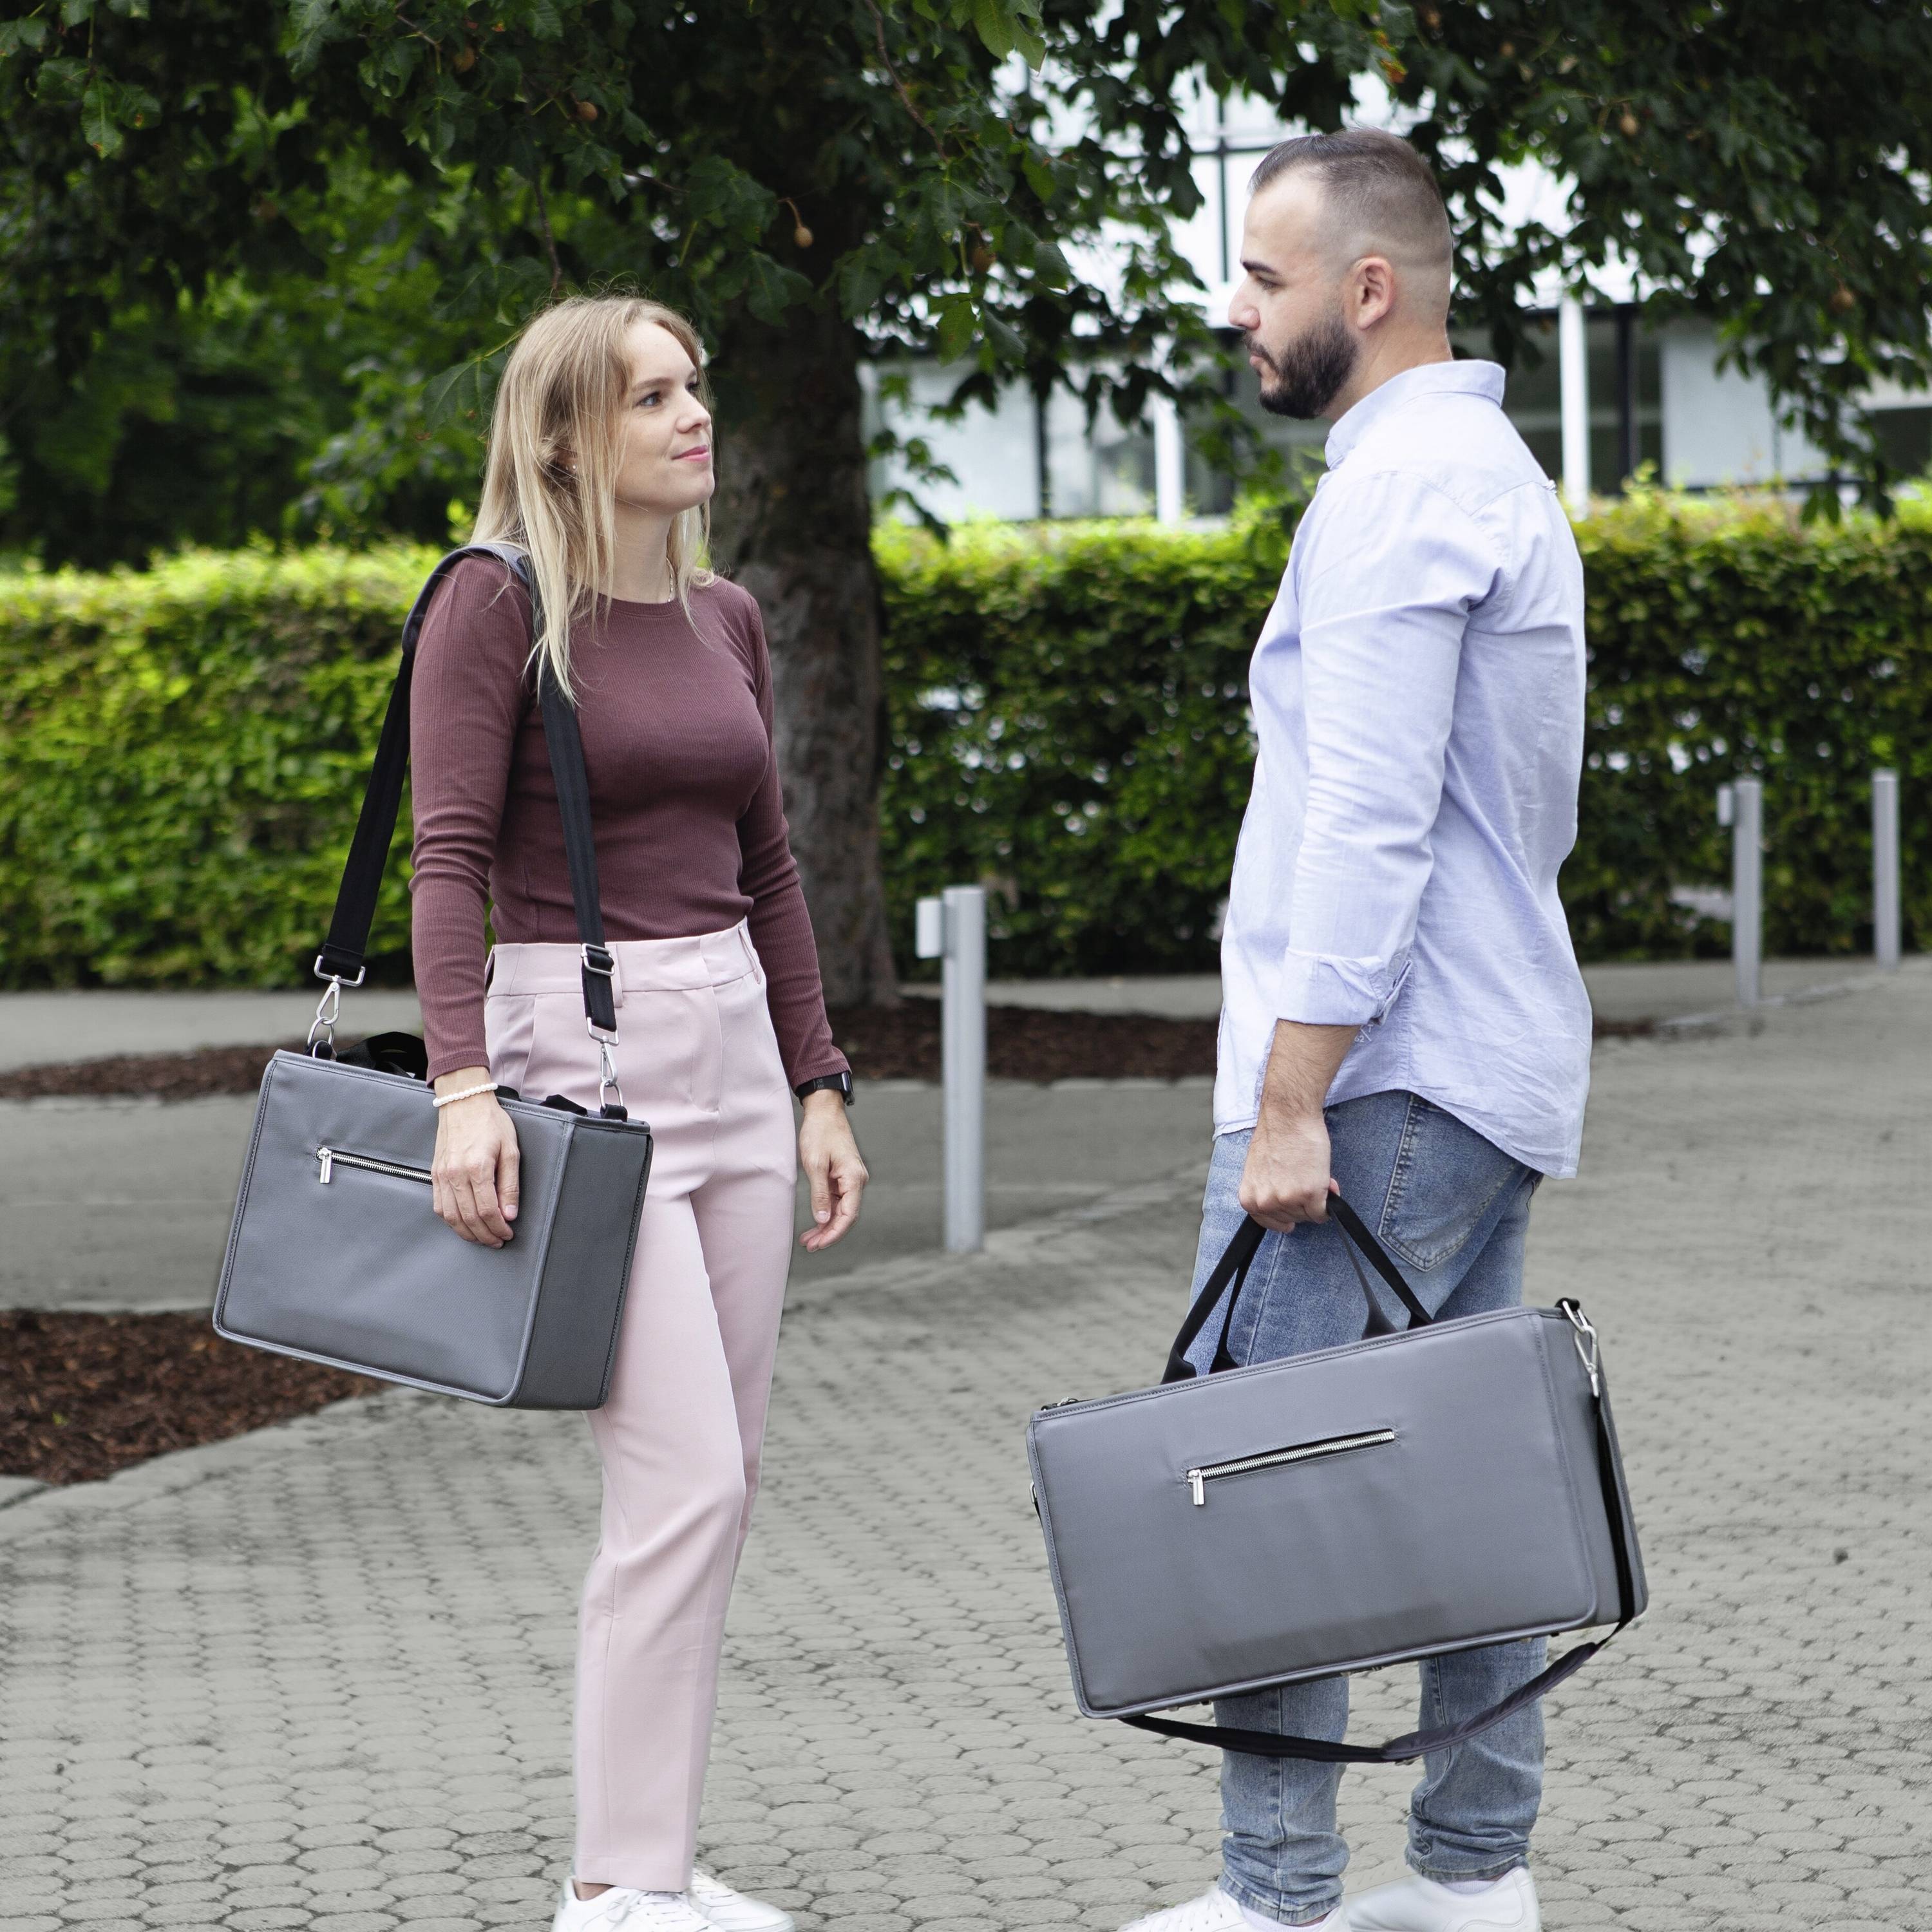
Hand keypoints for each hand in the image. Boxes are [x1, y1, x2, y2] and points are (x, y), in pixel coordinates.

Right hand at [431, 1065, 519, 1246]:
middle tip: (497, 1241)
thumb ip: (510, 1185)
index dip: (498, 1227)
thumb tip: (509, 1214)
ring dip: (467, 1233)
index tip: (507, 1234)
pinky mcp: (435, 1174)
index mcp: (477, 1167)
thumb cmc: (490, 1122)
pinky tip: (463, 1225)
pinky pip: (439, 1206)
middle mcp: (455, 1174)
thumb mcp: (511, 1150)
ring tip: (482, 1238)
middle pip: (469, 1218)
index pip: (487, 1210)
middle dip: (485, 1235)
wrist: (464, 1102)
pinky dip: (451, 1221)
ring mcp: (442, 1175)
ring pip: (451, 1217)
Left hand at [797, 1089, 866, 1250]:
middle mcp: (856, 1180)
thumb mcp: (814, 1164)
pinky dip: (826, 1212)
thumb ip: (820, 1193)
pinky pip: (837, 1200)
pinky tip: (815, 1223)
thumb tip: (823, 1219)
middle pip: (846, 1215)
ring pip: (841, 1210)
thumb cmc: (819, 1132)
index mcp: (854, 1177)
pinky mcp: (842, 1176)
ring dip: (826, 1225)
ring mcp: (850, 1179)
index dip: (834, 1233)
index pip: (848, 1214)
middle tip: (810, 1246)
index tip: (819, 1244)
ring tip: (809, 1239)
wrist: (824, 1111)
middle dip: (829, 1233)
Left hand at [1238, 1108, 1339, 1232]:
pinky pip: (1322, 1214)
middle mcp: (1266, 1202)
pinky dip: (1328, 1203)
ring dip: (1315, 1199)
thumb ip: (1271, 1192)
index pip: (1270, 1223)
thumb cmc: (1276, 1137)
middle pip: (1292, 1219)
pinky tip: (1325, 1184)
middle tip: (1303, 1178)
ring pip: (1309, 1216)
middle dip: (1300, 1202)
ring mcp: (1288, 1199)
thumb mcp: (1261, 1172)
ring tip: (1311, 1173)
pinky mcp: (1310, 1194)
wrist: (1288, 1117)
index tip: (1290, 1203)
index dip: (1284, 1211)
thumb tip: (1292, 1204)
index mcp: (1249, 1198)